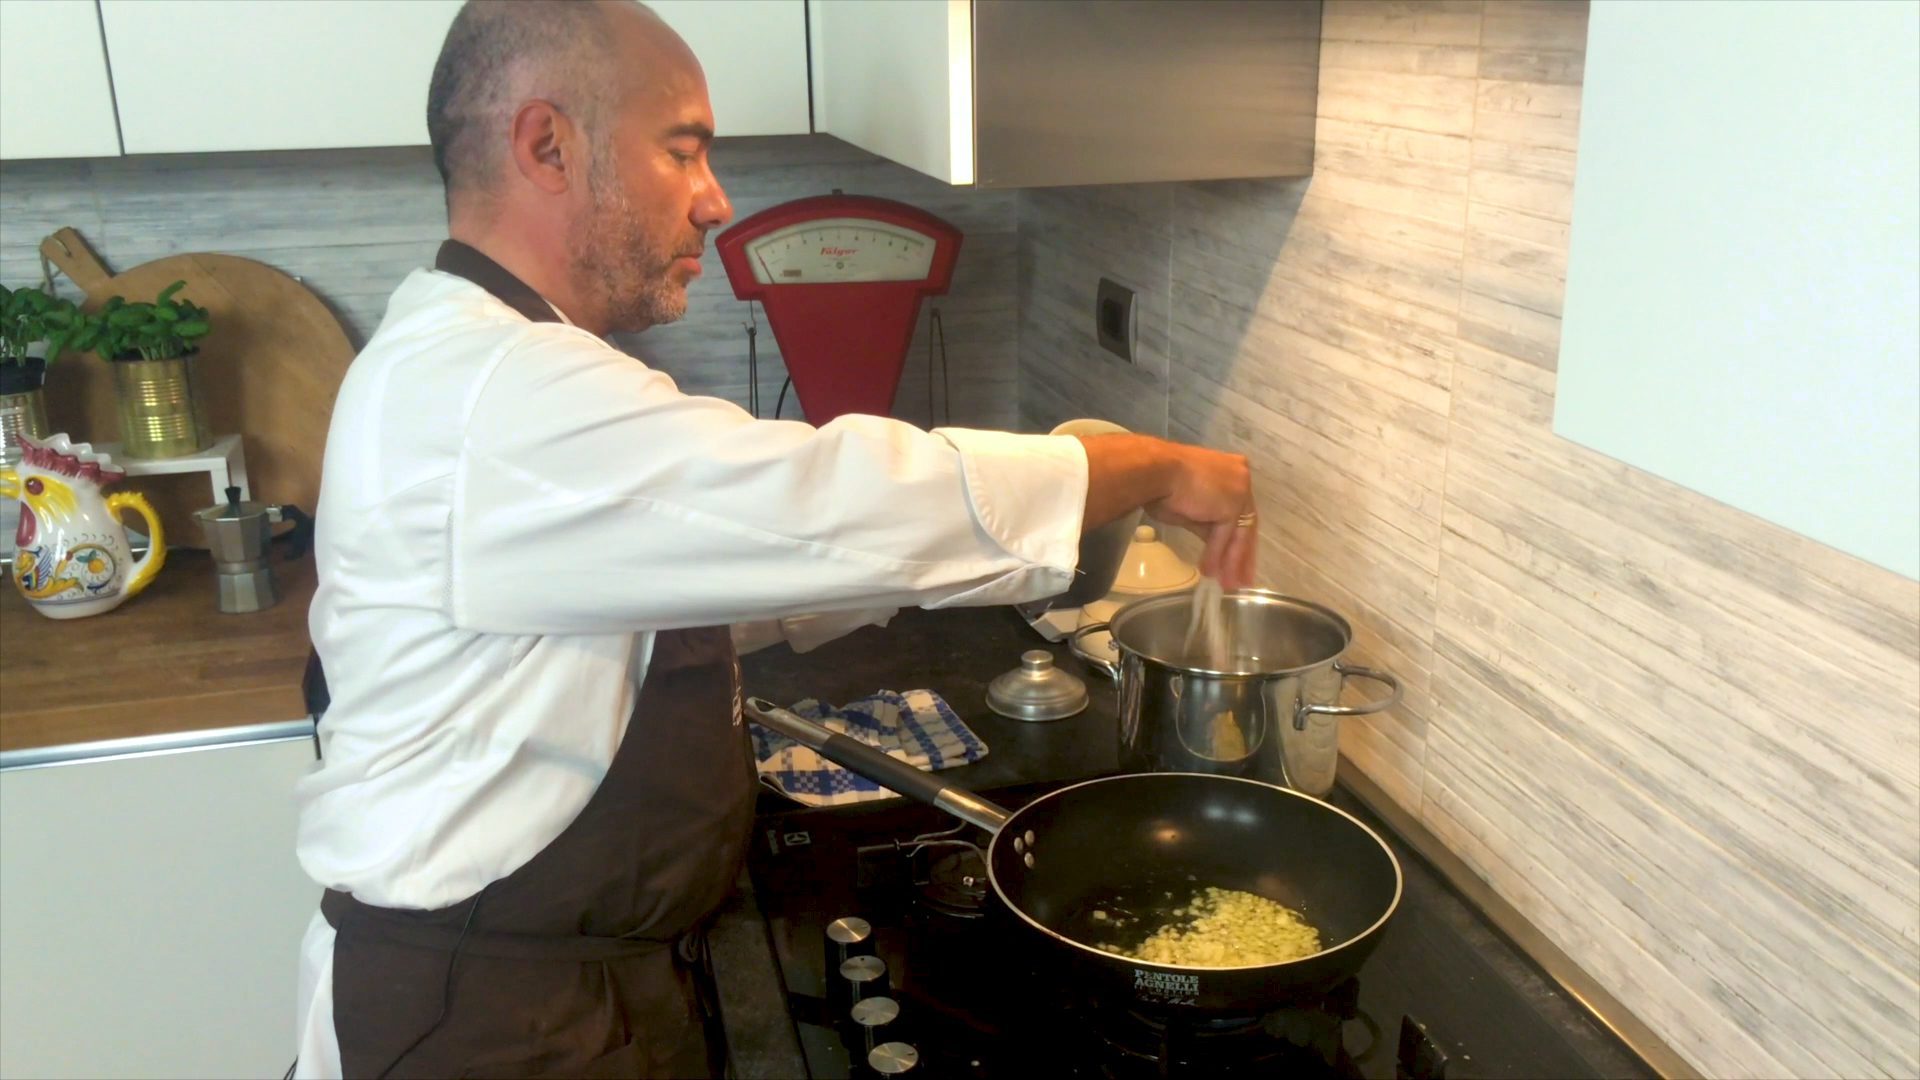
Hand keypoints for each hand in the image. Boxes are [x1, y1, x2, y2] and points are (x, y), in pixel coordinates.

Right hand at [1078, 434, 1259, 590]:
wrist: (1156, 471)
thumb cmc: (1163, 482)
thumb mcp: (1190, 506)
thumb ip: (1206, 522)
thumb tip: (1212, 543)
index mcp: (1232, 470)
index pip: (1240, 510)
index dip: (1238, 536)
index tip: (1237, 557)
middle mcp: (1241, 478)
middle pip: (1246, 524)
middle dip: (1243, 555)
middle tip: (1242, 579)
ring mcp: (1239, 492)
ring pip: (1238, 534)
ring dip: (1232, 562)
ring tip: (1228, 584)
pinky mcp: (1231, 507)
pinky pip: (1224, 537)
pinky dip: (1217, 556)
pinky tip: (1211, 572)